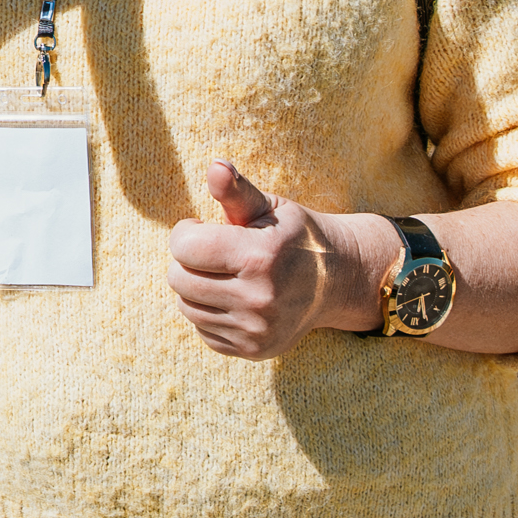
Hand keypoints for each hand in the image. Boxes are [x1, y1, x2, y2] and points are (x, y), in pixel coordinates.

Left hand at [168, 160, 395, 361]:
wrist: (339, 280)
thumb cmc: (296, 235)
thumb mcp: (270, 207)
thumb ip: (237, 190)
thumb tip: (215, 166)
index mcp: (260, 257)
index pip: (184, 246)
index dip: (186, 232)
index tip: (203, 228)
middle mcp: (258, 299)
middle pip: (179, 279)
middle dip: (188, 260)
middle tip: (214, 251)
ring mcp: (256, 330)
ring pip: (186, 306)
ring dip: (196, 287)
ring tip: (223, 273)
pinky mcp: (254, 350)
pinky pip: (203, 330)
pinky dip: (209, 312)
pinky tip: (234, 297)